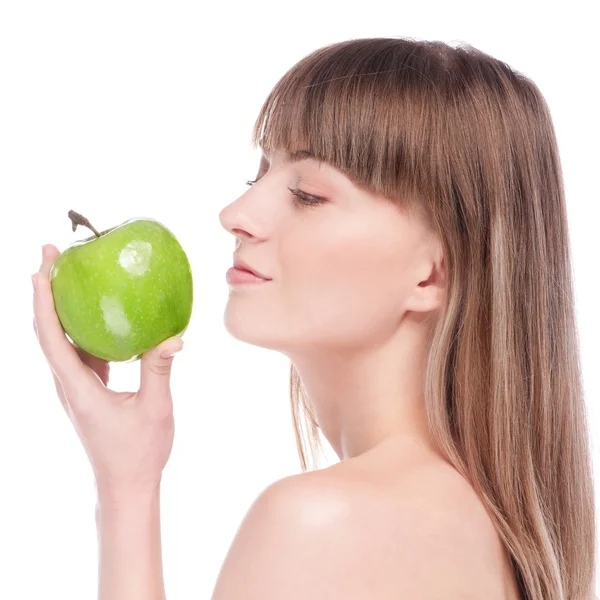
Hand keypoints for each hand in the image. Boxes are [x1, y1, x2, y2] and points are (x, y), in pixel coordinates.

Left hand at [32, 244, 183, 497]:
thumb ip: (159, 371)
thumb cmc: (138, 452)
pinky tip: (97, 312)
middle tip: (53, 254)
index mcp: (78, 388)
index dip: (43, 300)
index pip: (51, 337)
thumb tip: (173, 337)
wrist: (125, 484)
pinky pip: (78, 350)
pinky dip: (79, 325)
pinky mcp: (87, 389)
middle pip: (47, 330)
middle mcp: (69, 384)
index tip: (42, 267)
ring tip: (69, 274)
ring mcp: (76, 387)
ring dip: (59, 306)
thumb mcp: (155, 409)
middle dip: (45, 291)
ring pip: (59, 339)